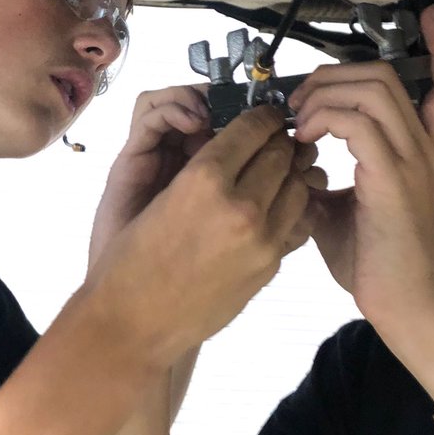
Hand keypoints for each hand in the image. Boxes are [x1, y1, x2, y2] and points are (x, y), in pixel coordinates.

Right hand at [81, 106, 310, 367]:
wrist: (136, 321)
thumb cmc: (133, 255)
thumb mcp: (161, 193)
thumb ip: (205, 165)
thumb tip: (241, 138)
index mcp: (204, 179)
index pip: (253, 127)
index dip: (260, 115)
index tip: (262, 113)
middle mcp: (239, 206)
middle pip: (282, 152)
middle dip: (277, 141)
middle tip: (271, 138)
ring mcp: (262, 239)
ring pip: (300, 184)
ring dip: (291, 172)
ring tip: (276, 171)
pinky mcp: (271, 265)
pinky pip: (300, 219)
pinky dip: (295, 205)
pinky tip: (278, 205)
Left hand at [287, 5, 433, 332]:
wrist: (402, 305)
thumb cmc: (373, 263)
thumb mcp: (337, 210)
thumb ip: (320, 177)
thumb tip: (290, 160)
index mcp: (416, 151)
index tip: (429, 19)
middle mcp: (420, 147)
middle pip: (387, 74)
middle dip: (334, 73)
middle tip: (300, 101)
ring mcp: (410, 159)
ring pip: (373, 87)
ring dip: (325, 92)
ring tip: (300, 120)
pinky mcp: (393, 177)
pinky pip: (359, 120)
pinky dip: (326, 117)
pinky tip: (306, 138)